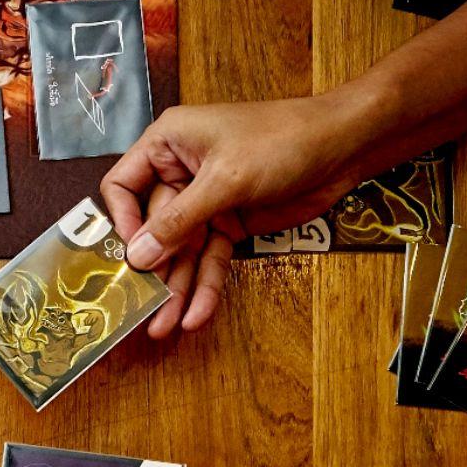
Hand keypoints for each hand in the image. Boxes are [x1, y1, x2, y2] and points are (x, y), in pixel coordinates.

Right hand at [100, 92, 374, 337]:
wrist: (343, 146)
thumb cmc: (282, 140)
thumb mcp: (225, 179)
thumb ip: (179, 220)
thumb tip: (138, 255)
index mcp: (167, 145)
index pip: (123, 186)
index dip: (122, 221)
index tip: (128, 256)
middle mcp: (180, 173)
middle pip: (153, 229)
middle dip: (152, 270)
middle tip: (143, 308)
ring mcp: (205, 202)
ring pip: (182, 252)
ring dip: (176, 288)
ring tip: (165, 325)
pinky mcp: (230, 224)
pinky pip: (211, 260)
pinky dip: (207, 286)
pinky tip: (197, 314)